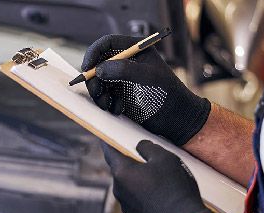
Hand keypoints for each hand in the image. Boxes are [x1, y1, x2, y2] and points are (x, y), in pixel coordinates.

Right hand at [82, 35, 210, 145]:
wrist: (176, 118)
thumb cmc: (168, 93)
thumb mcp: (147, 77)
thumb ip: (123, 70)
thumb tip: (99, 69)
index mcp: (135, 49)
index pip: (107, 44)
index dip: (93, 53)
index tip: (87, 67)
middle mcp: (126, 62)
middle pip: (97, 63)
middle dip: (93, 79)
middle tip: (96, 92)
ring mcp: (122, 78)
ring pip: (98, 82)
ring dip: (99, 94)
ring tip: (108, 105)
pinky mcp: (120, 94)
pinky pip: (104, 96)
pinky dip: (107, 103)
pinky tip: (119, 109)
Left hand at [102, 140, 211, 212]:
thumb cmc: (173, 188)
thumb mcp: (164, 158)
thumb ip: (148, 148)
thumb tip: (141, 146)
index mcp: (121, 172)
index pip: (109, 152)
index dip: (109, 142)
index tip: (106, 136)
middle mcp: (119, 189)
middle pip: (120, 168)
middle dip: (130, 159)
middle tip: (144, 153)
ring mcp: (126, 204)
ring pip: (129, 183)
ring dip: (139, 176)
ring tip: (159, 172)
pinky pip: (137, 196)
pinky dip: (144, 189)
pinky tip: (161, 188)